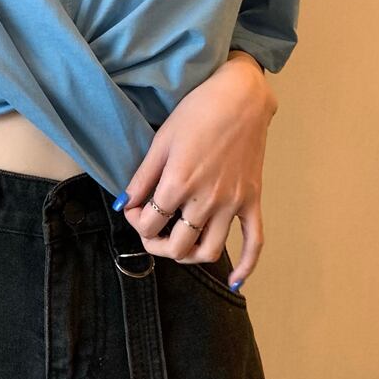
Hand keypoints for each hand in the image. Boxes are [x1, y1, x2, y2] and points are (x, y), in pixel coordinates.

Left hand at [120, 53, 278, 288]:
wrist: (240, 98)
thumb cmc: (196, 113)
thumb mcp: (160, 141)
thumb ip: (141, 177)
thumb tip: (122, 204)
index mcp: (178, 183)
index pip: (148, 223)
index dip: (134, 221)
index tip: (132, 209)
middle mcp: (206, 200)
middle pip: (177, 246)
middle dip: (156, 244)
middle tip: (150, 230)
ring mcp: (233, 203)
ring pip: (209, 251)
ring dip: (188, 256)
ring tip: (176, 244)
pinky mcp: (253, 201)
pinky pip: (255, 243)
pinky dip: (246, 267)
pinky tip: (234, 280)